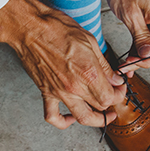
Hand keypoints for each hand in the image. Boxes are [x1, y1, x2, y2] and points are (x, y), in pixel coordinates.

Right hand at [0, 0, 125, 128]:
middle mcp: (75, 87)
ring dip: (95, 120)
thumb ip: (104, 65)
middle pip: (100, 107)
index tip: (119, 87)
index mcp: (89, 73)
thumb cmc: (57, 28)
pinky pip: (53, 116)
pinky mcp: (46, 92)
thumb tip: (114, 79)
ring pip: (82, 117)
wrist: (29, 28)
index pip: (111, 96)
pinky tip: (70, 118)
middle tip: (113, 94)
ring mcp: (60, 92)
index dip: (120, 94)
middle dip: (111, 102)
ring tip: (101, 116)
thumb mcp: (89, 41)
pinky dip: (63, 122)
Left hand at [106, 0, 149, 73]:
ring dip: (143, 56)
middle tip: (129, 64)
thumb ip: (141, 36)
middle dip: (148, 60)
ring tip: (127, 63)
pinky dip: (140, 48)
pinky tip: (129, 55)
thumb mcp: (130, 14)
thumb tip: (148, 55)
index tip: (141, 62)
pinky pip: (149, 38)